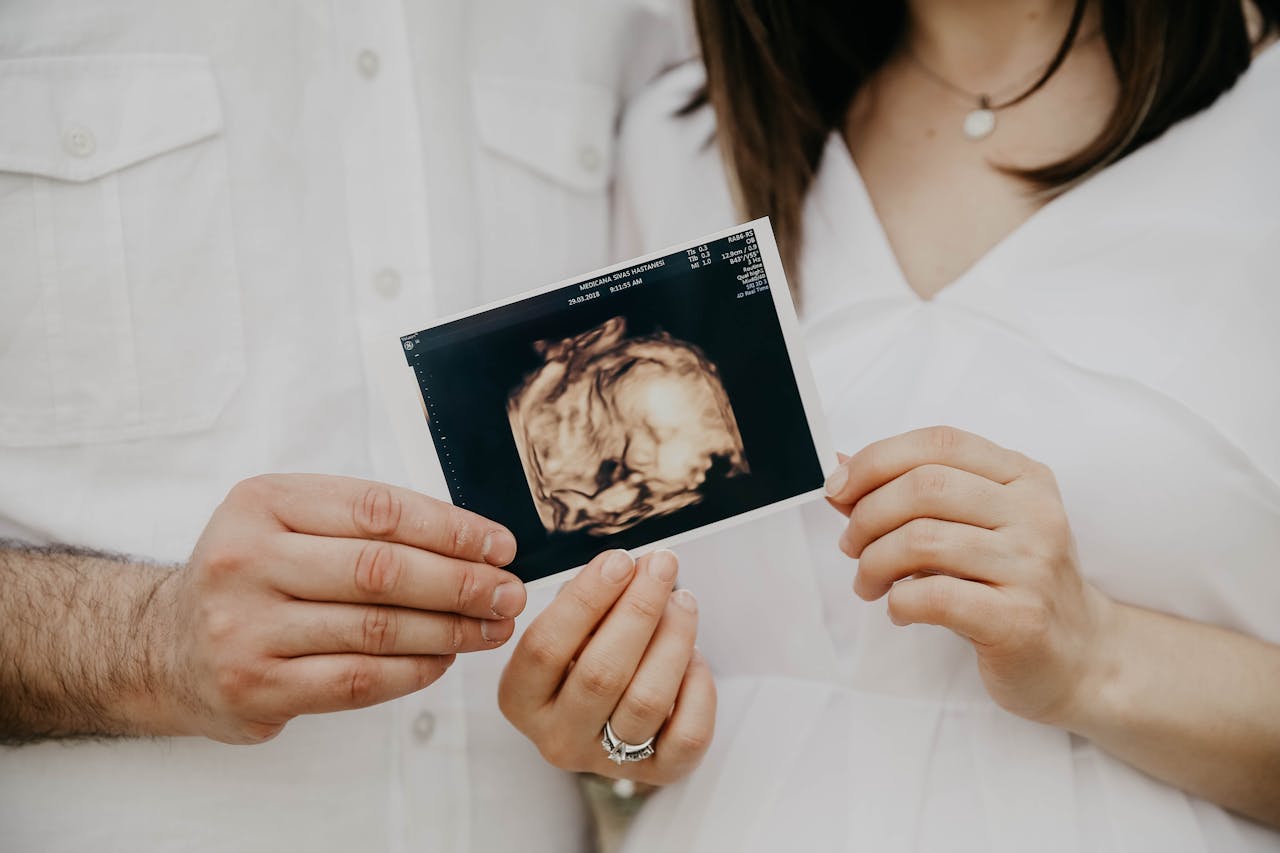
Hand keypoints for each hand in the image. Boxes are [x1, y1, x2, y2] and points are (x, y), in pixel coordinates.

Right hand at [154, 474, 525, 743]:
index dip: (450, 529)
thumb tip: (473, 542)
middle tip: (508, 592)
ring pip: (376, 629)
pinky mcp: (254, 686)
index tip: (499, 545)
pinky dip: (414, 670)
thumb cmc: (252, 574)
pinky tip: (445, 659)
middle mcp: (246, 560)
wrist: (163, 647)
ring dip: (450, 630)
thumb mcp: (286, 521)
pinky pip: (358, 679)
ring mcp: (245, 627)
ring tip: (492, 626)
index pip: (377, 510)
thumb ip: (362, 522)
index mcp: (262, 502)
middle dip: (461, 582)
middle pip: (381, 571)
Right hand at [498, 549, 715, 784]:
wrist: (609, 717)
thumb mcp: (567, 632)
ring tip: (682, 601)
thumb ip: (587, 603)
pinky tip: (693, 655)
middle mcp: (557, 737)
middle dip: (638, 609)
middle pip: (601, 673)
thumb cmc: (584, 658)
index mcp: (521, 699)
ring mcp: (606, 761)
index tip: (618, 560)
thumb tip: (629, 568)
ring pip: (647, 700)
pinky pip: (687, 734)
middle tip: (661, 566)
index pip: (545, 646)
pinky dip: (697, 687)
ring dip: (672, 639)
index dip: (585, 599)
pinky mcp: (657, 773)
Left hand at [824, 426, 1115, 725]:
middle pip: (925, 487)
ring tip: (869, 582)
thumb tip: (839, 464)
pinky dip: (899, 601)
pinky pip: (936, 596)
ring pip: (922, 540)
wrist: (1083, 657)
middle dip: (867, 515)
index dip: (876, 460)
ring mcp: (1032, 566)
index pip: (939, 443)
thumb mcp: (972, 526)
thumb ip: (911, 493)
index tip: (838, 488)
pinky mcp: (1021, 620)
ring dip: (874, 562)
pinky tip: (899, 609)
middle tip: (852, 545)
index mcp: (1023, 477)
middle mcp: (1035, 514)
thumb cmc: (1013, 586)